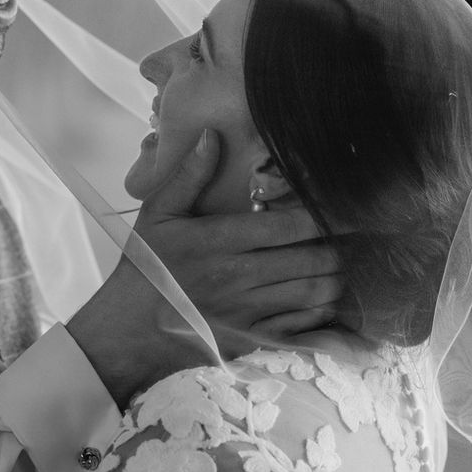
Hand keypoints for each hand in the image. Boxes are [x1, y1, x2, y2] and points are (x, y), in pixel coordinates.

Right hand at [68, 129, 340, 404]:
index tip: (339, 208)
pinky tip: (322, 298)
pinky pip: (304, 326)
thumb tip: (213, 133)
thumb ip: (189, 174)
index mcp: (219, 241)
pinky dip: (323, 311)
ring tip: (333, 264)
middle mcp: (237, 276)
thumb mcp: (159, 212)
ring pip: (314, 293)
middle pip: (312, 260)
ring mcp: (247, 311)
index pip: (289, 226)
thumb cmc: (148, 263)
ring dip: (333, 278)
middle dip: (334, 247)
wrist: (132, 324)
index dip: (323, 216)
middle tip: (339, 238)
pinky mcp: (252, 338)